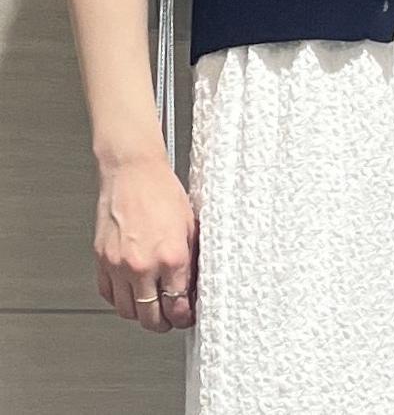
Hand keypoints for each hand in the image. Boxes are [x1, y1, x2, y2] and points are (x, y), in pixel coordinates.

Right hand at [93, 152, 197, 331]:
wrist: (132, 170)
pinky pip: (109, 295)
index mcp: (171, 257)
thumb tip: (192, 285)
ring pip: (128, 312)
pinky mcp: (102, 260)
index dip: (184, 317)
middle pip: (151, 318)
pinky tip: (131, 291)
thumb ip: (191, 260)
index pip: (178, 307)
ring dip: (141, 313)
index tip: (186, 315)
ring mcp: (119, 265)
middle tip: (171, 317)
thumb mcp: (190, 225)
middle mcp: (143, 265)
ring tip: (152, 305)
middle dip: (164, 322)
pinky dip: (120, 299)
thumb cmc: (161, 190)